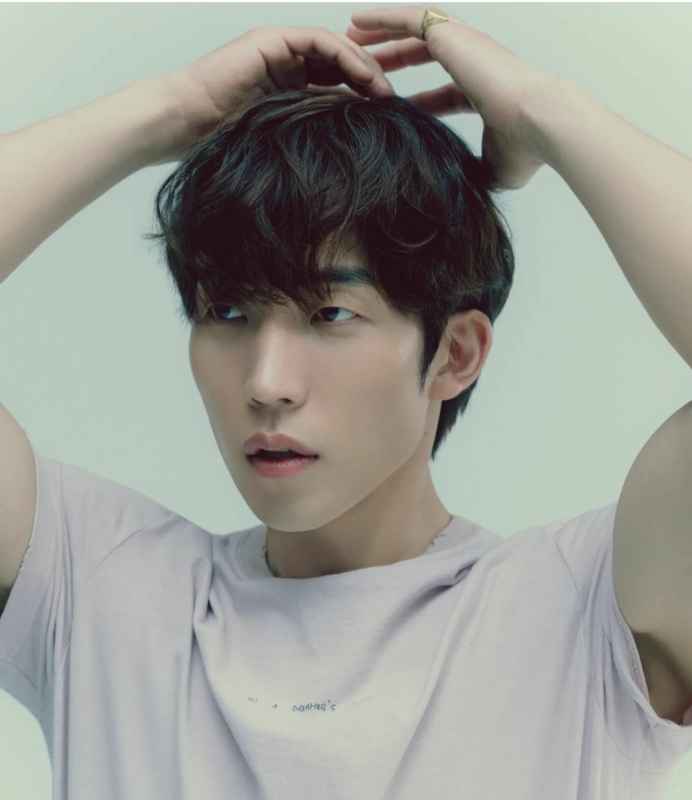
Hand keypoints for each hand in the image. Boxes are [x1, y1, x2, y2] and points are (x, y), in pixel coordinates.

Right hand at [154, 24, 395, 162]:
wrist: (183, 124)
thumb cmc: (221, 141)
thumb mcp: (278, 140)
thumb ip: (306, 135)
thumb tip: (341, 156)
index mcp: (286, 85)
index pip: (334, 83)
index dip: (362, 95)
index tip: (385, 118)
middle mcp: (285, 62)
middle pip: (340, 62)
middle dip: (370, 78)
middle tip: (394, 102)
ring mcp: (278, 48)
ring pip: (335, 47)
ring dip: (364, 65)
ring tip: (384, 92)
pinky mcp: (272, 41)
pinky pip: (318, 41)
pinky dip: (345, 55)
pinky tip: (364, 78)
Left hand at [346, 4, 556, 189]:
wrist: (539, 123)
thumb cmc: (525, 149)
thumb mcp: (493, 169)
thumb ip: (474, 173)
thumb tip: (463, 200)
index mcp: (484, 90)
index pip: (445, 92)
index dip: (419, 100)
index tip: (395, 108)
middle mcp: (474, 61)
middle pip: (424, 55)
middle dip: (393, 58)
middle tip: (362, 64)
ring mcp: (464, 44)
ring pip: (414, 30)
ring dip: (382, 32)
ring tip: (351, 32)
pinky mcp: (451, 35)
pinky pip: (409, 19)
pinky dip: (382, 18)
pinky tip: (356, 21)